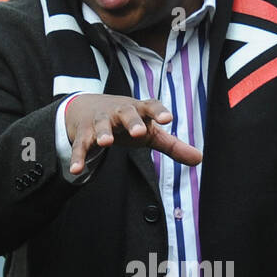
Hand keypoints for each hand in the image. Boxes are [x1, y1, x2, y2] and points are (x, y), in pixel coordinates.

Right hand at [64, 94, 202, 175]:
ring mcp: (100, 121)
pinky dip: (78, 157)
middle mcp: (119, 112)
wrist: (88, 108)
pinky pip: (81, 145)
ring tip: (105, 143)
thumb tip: (199, 159)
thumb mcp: (150, 132)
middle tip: (138, 132)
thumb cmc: (127, 122)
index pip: (151, 106)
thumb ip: (173, 145)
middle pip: (126, 113)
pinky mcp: (84, 133)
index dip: (159, 112)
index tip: (168, 119)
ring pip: (101, 126)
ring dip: (103, 133)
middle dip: (132, 121)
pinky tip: (77, 170)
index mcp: (139, 110)